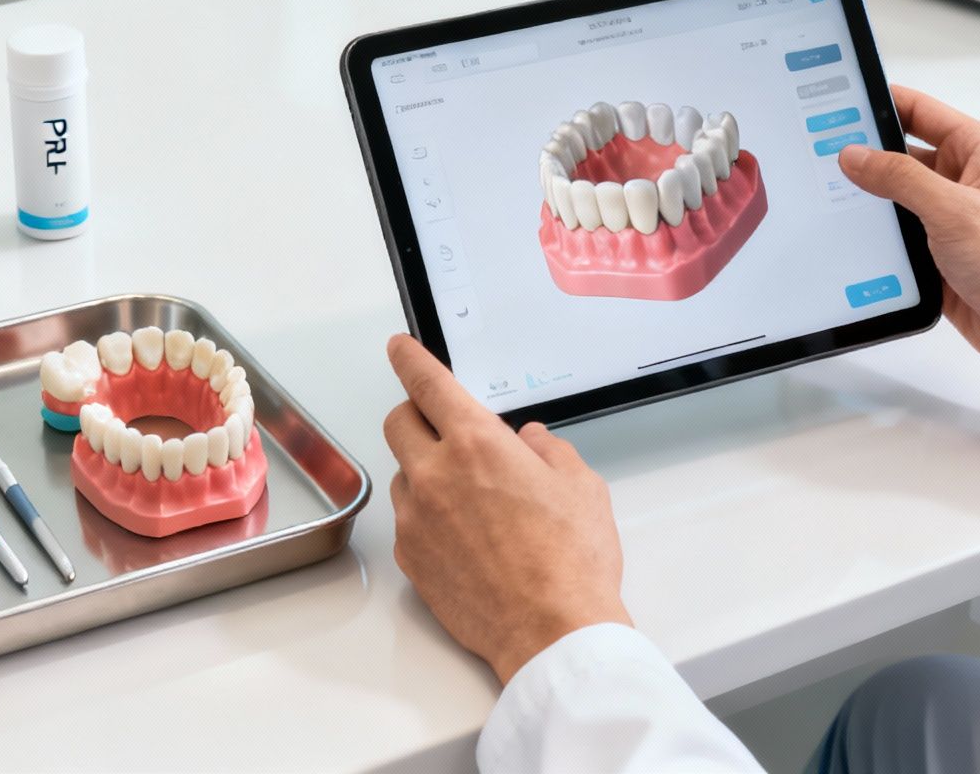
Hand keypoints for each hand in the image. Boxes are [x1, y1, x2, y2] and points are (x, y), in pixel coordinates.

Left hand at [383, 335, 631, 682]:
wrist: (551, 631)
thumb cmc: (571, 562)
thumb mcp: (580, 487)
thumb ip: (548, 450)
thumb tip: (529, 441)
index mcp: (477, 444)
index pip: (426, 383)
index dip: (409, 359)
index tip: (400, 348)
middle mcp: (435, 475)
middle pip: (398, 422)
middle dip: (416, 415)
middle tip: (444, 428)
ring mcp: (416, 518)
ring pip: (403, 474)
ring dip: (425, 471)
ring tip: (470, 500)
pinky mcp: (411, 557)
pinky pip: (408, 520)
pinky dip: (428, 515)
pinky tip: (465, 537)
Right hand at [839, 85, 979, 391]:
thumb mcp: (953, 209)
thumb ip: (899, 178)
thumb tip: (857, 156)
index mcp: (979, 152)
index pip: (920, 111)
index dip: (882, 104)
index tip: (843, 105)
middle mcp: (965, 181)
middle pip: (902, 156)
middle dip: (866, 157)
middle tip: (822, 155)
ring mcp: (952, 219)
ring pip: (896, 200)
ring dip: (870, 203)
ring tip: (829, 199)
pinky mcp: (941, 255)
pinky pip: (899, 238)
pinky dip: (878, 240)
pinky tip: (852, 240)